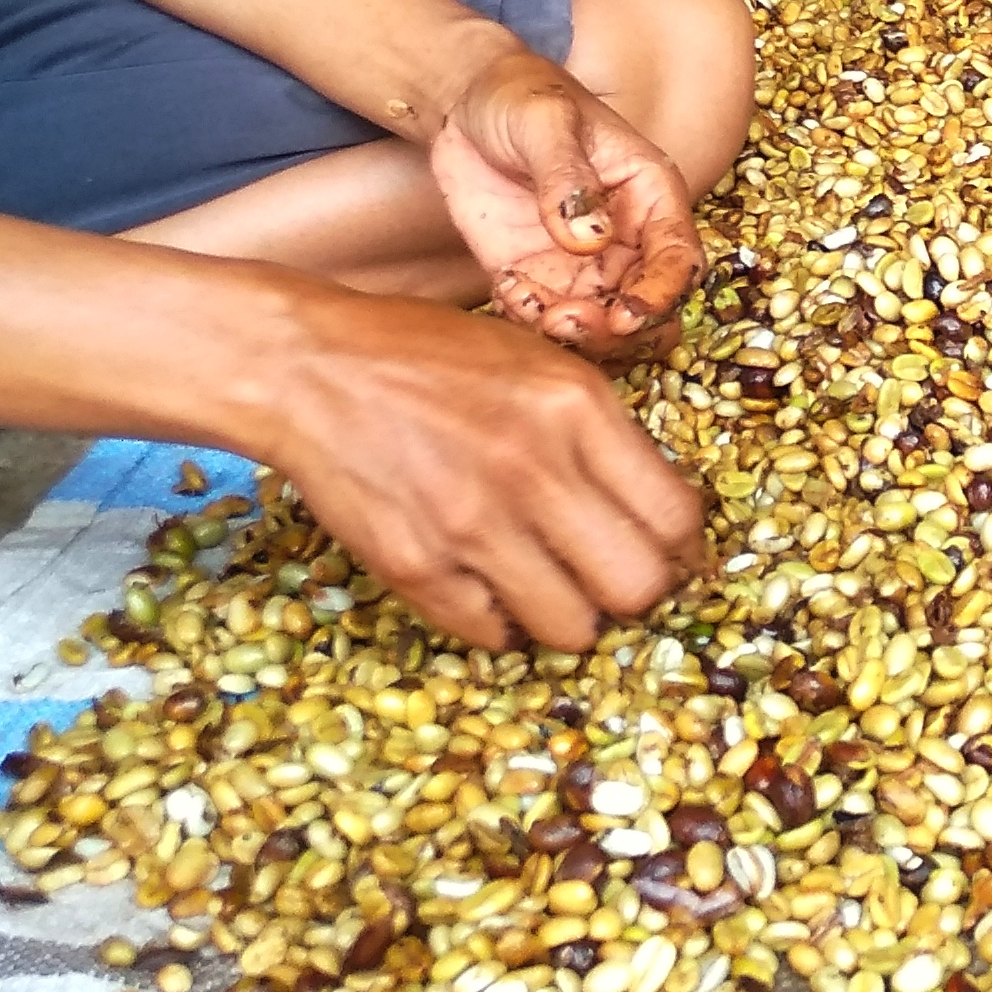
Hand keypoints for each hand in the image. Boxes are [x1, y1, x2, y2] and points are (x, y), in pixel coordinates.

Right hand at [267, 287, 703, 650]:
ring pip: (572, 629)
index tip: (666, 554)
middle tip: (605, 577)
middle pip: (638, 587)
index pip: (675, 517)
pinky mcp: (418, 568)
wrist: (310, 367)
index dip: (680, 550)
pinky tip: (482, 582)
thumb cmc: (429, 357)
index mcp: (576, 407)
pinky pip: (492, 634)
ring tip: (542, 584)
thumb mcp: (537, 363)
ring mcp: (473, 526)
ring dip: (566, 616)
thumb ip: (600, 434)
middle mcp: (534, 470)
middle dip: (632, 592)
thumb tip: (661, 519)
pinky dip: (496, 620)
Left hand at [422, 46, 706, 357]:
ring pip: (601, 327)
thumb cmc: (522, 94)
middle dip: (615, 330)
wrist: (469, 102)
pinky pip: (545, 320)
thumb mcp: (545, 120)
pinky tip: (507, 287)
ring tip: (534, 310)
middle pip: (647, 309)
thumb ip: (568, 178)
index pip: (677, 257)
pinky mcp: (538, 277)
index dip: (661, 293)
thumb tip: (593, 238)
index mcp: (649, 194)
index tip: (628, 314)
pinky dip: (530, 321)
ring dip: (575, 335)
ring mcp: (582, 264)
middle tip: (568, 320)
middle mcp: (626, 239)